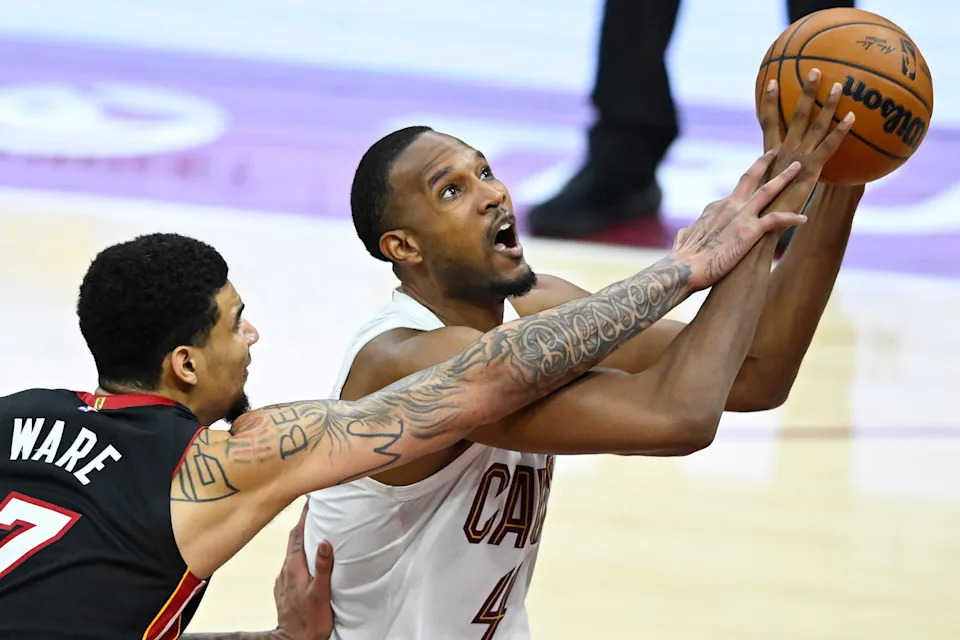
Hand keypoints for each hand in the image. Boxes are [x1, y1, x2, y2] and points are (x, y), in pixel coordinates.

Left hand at [274, 503, 334, 639]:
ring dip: (301, 541)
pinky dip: (298, 556)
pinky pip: (290, 565)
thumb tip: (324, 542)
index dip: (304, 518)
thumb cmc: (311, 620)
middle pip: (293, 541)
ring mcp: (282, 580)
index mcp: (294, 568)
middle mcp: (285, 571)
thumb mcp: (321, 592)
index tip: (310, 502)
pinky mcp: (283, 589)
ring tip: (313, 532)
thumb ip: (323, 567)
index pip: (298, 535)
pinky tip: (306, 560)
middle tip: (313, 512)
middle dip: (302, 525)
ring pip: (291, 553)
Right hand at [671, 151, 805, 290]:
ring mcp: (741, 216)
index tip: (753, 188)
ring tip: (798, 167)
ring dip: (784, 178)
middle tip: (775, 151)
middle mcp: (729, 206)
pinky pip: (776, 219)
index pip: (733, 196)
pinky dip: (791, 217)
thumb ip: (689, 231)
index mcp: (714, 208)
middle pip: (749, 178)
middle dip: (764, 163)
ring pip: (767, 190)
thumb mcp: (684, 237)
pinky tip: (803, 219)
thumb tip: (686, 232)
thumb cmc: (682, 258)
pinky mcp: (750, 230)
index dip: (743, 193)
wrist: (685, 268)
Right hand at [758, 69, 855, 213]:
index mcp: (770, 153)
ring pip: (815, 125)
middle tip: (815, 70)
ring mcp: (797, 158)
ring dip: (827, 104)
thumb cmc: (759, 212)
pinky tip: (852, 118)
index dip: (769, 101)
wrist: (761, 223)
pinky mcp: (811, 169)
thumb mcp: (762, 189)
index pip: (768, 121)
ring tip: (839, 85)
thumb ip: (771, 176)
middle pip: (795, 115)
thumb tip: (780, 173)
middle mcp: (783, 150)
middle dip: (805, 91)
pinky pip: (829, 146)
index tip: (771, 81)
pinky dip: (840, 131)